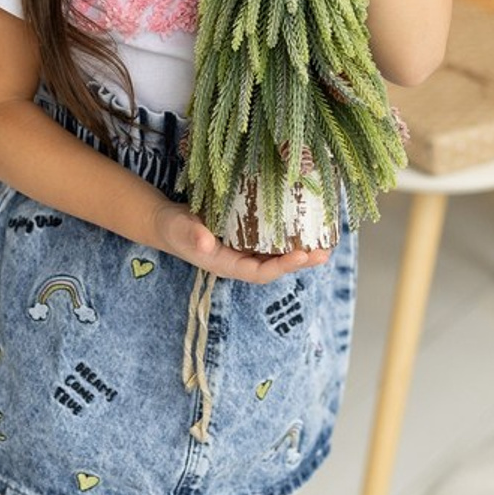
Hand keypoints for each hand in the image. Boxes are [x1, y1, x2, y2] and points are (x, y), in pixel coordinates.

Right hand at [152, 201, 331, 282]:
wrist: (168, 222)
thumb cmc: (174, 228)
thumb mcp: (180, 229)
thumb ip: (192, 235)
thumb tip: (206, 241)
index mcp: (227, 265)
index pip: (260, 272)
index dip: (282, 267)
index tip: (302, 256)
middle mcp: (240, 260)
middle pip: (275, 265)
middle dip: (301, 261)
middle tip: (324, 251)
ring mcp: (244, 247)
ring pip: (277, 252)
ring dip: (300, 248)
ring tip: (324, 240)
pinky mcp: (246, 233)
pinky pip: (271, 237)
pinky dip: (288, 233)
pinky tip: (302, 222)